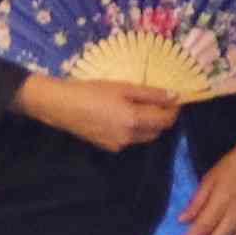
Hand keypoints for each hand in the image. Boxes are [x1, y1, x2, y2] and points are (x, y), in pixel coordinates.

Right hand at [17, 72, 182, 154]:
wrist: (61, 106)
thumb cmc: (91, 91)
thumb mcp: (122, 87)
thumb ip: (151, 93)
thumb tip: (174, 96)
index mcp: (134, 120)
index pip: (166, 120)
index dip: (174, 110)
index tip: (175, 98)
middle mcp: (129, 137)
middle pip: (157, 131)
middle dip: (162, 118)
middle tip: (159, 100)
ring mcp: (119, 145)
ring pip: (144, 137)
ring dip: (149, 124)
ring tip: (140, 106)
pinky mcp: (108, 147)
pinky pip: (130, 139)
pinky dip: (134, 129)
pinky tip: (122, 115)